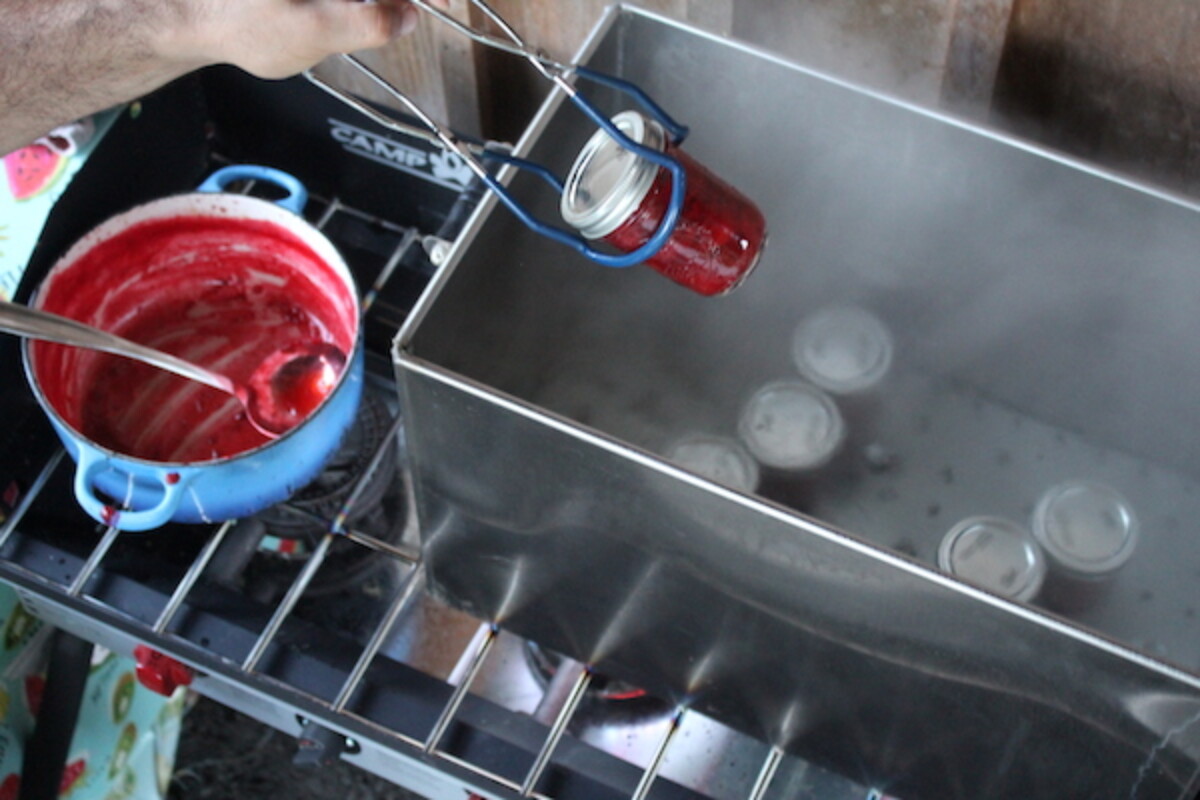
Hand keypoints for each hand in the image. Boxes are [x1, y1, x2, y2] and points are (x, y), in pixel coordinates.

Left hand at [159, 0, 442, 78]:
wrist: (182, 13)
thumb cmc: (233, 21)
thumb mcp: (314, 34)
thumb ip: (369, 25)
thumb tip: (404, 17)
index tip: (443, 2)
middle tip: (401, 15)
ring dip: (372, 3)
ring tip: (377, 16)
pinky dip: (351, 4)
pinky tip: (348, 12)